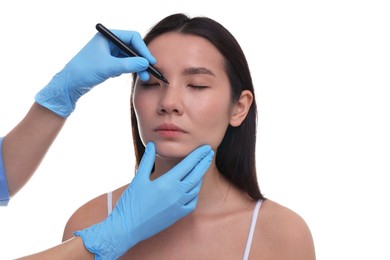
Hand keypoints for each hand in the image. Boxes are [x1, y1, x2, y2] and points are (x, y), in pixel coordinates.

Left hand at [35, 29, 154, 116]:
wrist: (70, 84)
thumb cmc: (84, 71)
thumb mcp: (108, 67)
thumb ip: (128, 64)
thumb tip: (145, 63)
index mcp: (107, 37)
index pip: (132, 37)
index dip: (143, 49)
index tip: (150, 61)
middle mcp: (109, 42)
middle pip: (132, 47)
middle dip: (141, 59)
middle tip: (149, 71)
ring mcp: (108, 52)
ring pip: (129, 57)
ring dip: (136, 66)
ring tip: (143, 77)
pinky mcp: (108, 62)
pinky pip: (124, 63)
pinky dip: (128, 69)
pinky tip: (125, 76)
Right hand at [74, 142, 213, 258]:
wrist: (127, 228)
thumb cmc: (130, 202)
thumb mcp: (138, 178)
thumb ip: (148, 160)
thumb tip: (152, 145)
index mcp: (167, 182)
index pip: (188, 164)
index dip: (198, 155)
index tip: (206, 147)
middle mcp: (177, 194)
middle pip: (196, 175)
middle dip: (204, 162)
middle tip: (210, 153)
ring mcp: (179, 206)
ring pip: (195, 188)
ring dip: (200, 176)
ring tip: (201, 167)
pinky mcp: (178, 215)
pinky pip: (192, 201)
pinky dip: (195, 192)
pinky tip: (193, 187)